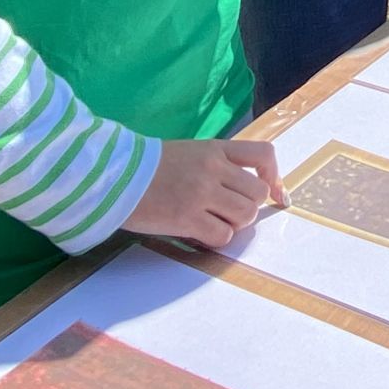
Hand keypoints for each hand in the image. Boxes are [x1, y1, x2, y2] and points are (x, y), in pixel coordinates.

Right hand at [122, 137, 287, 247]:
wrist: (113, 175)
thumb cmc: (147, 166)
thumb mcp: (189, 152)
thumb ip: (217, 165)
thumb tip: (242, 190)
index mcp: (215, 149)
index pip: (263, 155)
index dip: (275, 176)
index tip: (275, 194)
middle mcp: (213, 168)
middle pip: (258, 193)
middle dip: (249, 207)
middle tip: (229, 212)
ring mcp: (201, 193)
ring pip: (245, 215)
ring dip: (234, 224)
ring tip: (213, 222)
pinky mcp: (187, 218)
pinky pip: (222, 236)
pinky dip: (216, 239)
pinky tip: (199, 233)